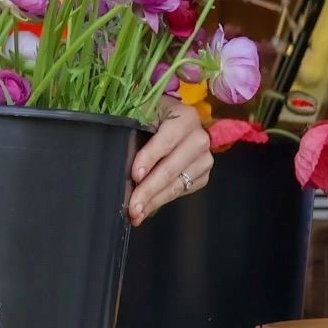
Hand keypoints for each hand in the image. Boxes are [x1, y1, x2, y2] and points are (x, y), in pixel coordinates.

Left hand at [128, 97, 212, 223]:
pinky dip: (163, 200)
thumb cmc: (149, 113)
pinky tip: (147, 208)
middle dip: (149, 189)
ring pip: (178, 184)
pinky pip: (183, 190)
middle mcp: (199, 138)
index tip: (135, 175)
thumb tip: (122, 164)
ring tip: (136, 214)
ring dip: (155, 200)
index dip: (149, 158)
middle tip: (132, 207)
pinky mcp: (203, 174)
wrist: (168, 117)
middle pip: (172, 167)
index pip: (166, 140)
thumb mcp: (141, 113)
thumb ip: (134, 130)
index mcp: (185, 117)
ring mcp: (204, 158)